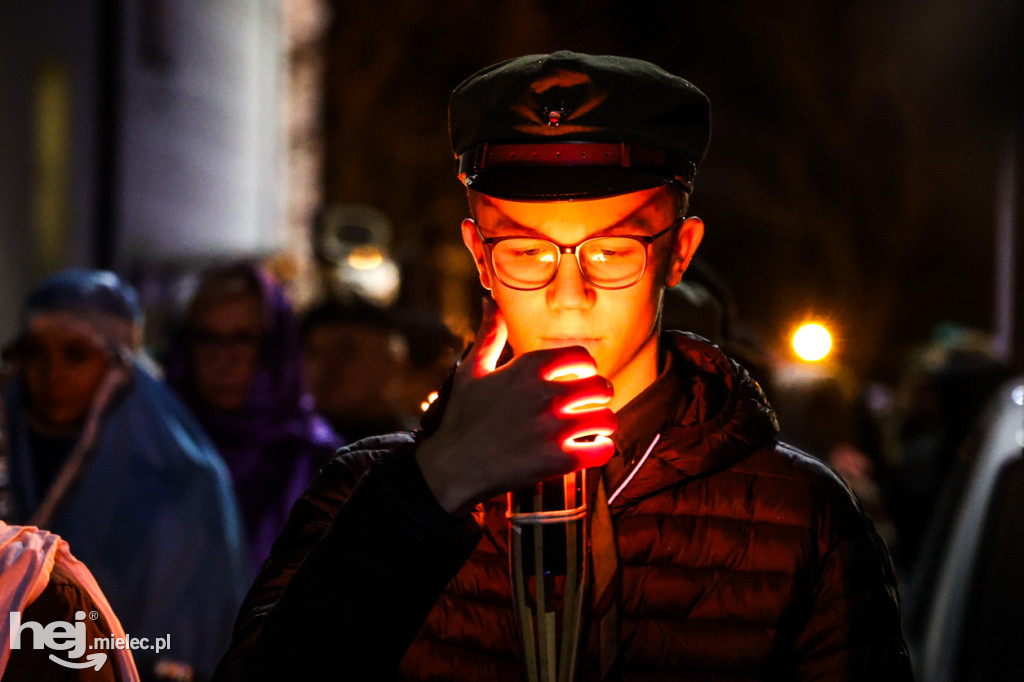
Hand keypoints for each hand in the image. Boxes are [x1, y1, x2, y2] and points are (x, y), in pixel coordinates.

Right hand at [416, 298, 616, 514]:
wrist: (453, 467)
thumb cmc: (463, 417)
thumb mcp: (471, 370)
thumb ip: (489, 334)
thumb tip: (488, 300)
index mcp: (529, 368)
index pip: (581, 356)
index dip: (586, 367)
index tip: (581, 377)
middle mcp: (547, 394)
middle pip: (601, 386)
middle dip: (601, 395)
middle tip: (593, 404)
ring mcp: (554, 428)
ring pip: (607, 419)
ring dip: (604, 424)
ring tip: (594, 428)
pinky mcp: (559, 460)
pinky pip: (602, 450)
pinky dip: (602, 450)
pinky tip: (592, 449)